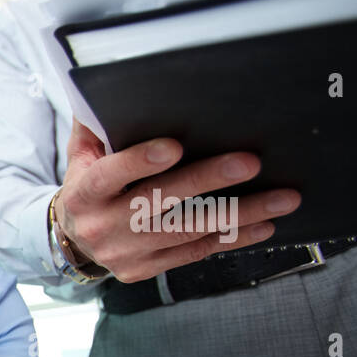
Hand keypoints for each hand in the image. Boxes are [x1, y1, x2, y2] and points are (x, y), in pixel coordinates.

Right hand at [55, 119, 301, 281]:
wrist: (75, 240)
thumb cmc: (87, 188)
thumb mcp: (81, 155)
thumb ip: (95, 125)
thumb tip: (105, 86)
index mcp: (84, 193)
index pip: (110, 175)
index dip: (141, 161)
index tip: (175, 147)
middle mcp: (102, 225)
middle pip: (159, 202)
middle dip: (208, 182)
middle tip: (249, 163)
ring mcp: (125, 252)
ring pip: (188, 231)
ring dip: (239, 214)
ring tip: (281, 199)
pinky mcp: (144, 269)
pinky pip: (194, 253)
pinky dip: (232, 239)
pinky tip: (263, 225)